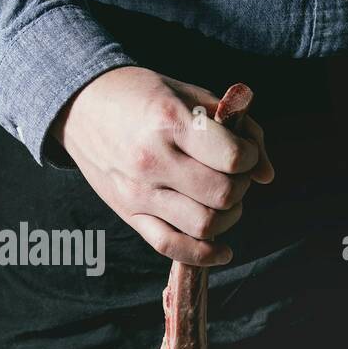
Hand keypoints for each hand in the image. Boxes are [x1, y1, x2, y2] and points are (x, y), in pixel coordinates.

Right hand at [52, 66, 273, 265]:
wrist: (80, 105)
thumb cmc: (141, 94)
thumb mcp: (190, 93)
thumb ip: (236, 127)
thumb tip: (266, 175)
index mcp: (169, 123)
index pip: (233, 157)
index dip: (250, 157)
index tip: (244, 151)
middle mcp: (152, 161)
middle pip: (222, 195)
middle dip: (241, 187)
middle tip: (234, 174)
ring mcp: (138, 192)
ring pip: (204, 225)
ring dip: (228, 216)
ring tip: (224, 199)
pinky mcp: (128, 213)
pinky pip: (170, 247)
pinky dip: (203, 255)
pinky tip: (223, 250)